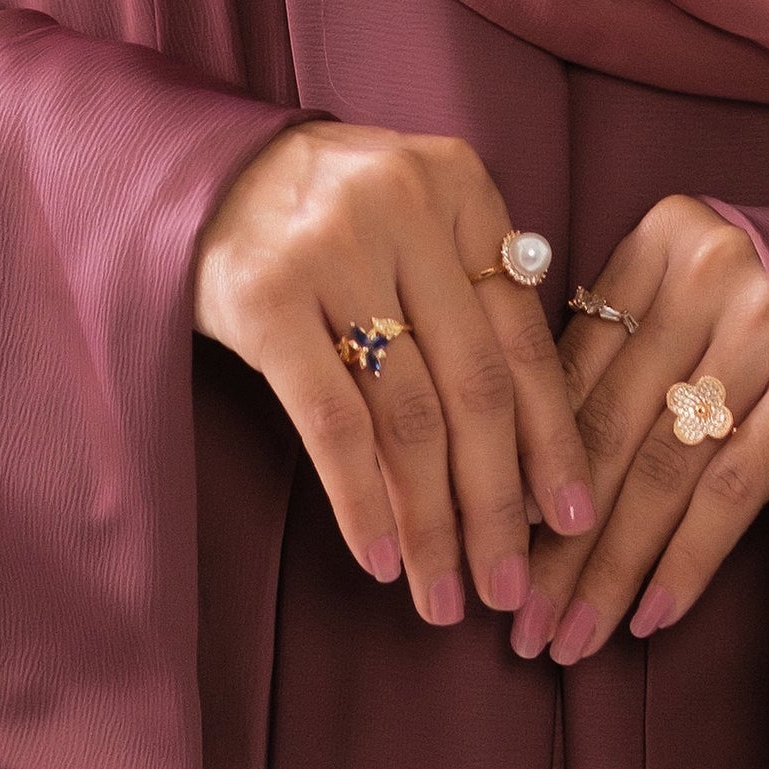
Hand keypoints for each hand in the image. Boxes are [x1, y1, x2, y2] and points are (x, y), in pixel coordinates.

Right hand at [194, 122, 596, 623]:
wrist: (198, 175)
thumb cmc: (326, 221)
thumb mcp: (414, 227)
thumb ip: (472, 304)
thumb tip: (533, 464)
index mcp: (461, 188)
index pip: (522, 339)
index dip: (552, 442)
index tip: (570, 522)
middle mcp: (405, 208)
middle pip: (475, 387)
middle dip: (497, 504)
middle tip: (509, 586)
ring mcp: (331, 249)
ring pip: (408, 416)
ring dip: (431, 522)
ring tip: (444, 594)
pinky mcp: (264, 298)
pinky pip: (331, 422)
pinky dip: (361, 501)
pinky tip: (380, 559)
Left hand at [511, 195, 768, 662]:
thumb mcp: (692, 277)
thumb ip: (618, 338)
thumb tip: (521, 467)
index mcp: (662, 239)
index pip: (570, 370)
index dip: (521, 465)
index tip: (488, 542)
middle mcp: (709, 279)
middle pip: (605, 431)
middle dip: (552, 541)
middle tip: (515, 622)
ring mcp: (767, 335)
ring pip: (661, 473)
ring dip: (609, 568)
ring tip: (568, 639)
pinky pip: (732, 493)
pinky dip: (685, 560)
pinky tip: (648, 617)